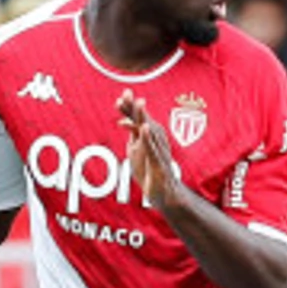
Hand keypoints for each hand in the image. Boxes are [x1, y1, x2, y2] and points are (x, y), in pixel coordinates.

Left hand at [117, 90, 191, 212]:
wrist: (163, 194)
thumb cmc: (150, 172)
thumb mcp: (136, 152)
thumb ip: (132, 136)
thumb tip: (124, 120)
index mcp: (148, 136)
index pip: (137, 118)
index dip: (130, 106)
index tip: (123, 93)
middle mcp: (155, 140)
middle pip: (143, 120)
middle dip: (134, 107)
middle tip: (126, 93)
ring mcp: (158, 151)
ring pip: (149, 131)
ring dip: (143, 117)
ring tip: (138, 104)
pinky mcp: (158, 163)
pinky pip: (153, 149)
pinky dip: (148, 138)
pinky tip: (144, 128)